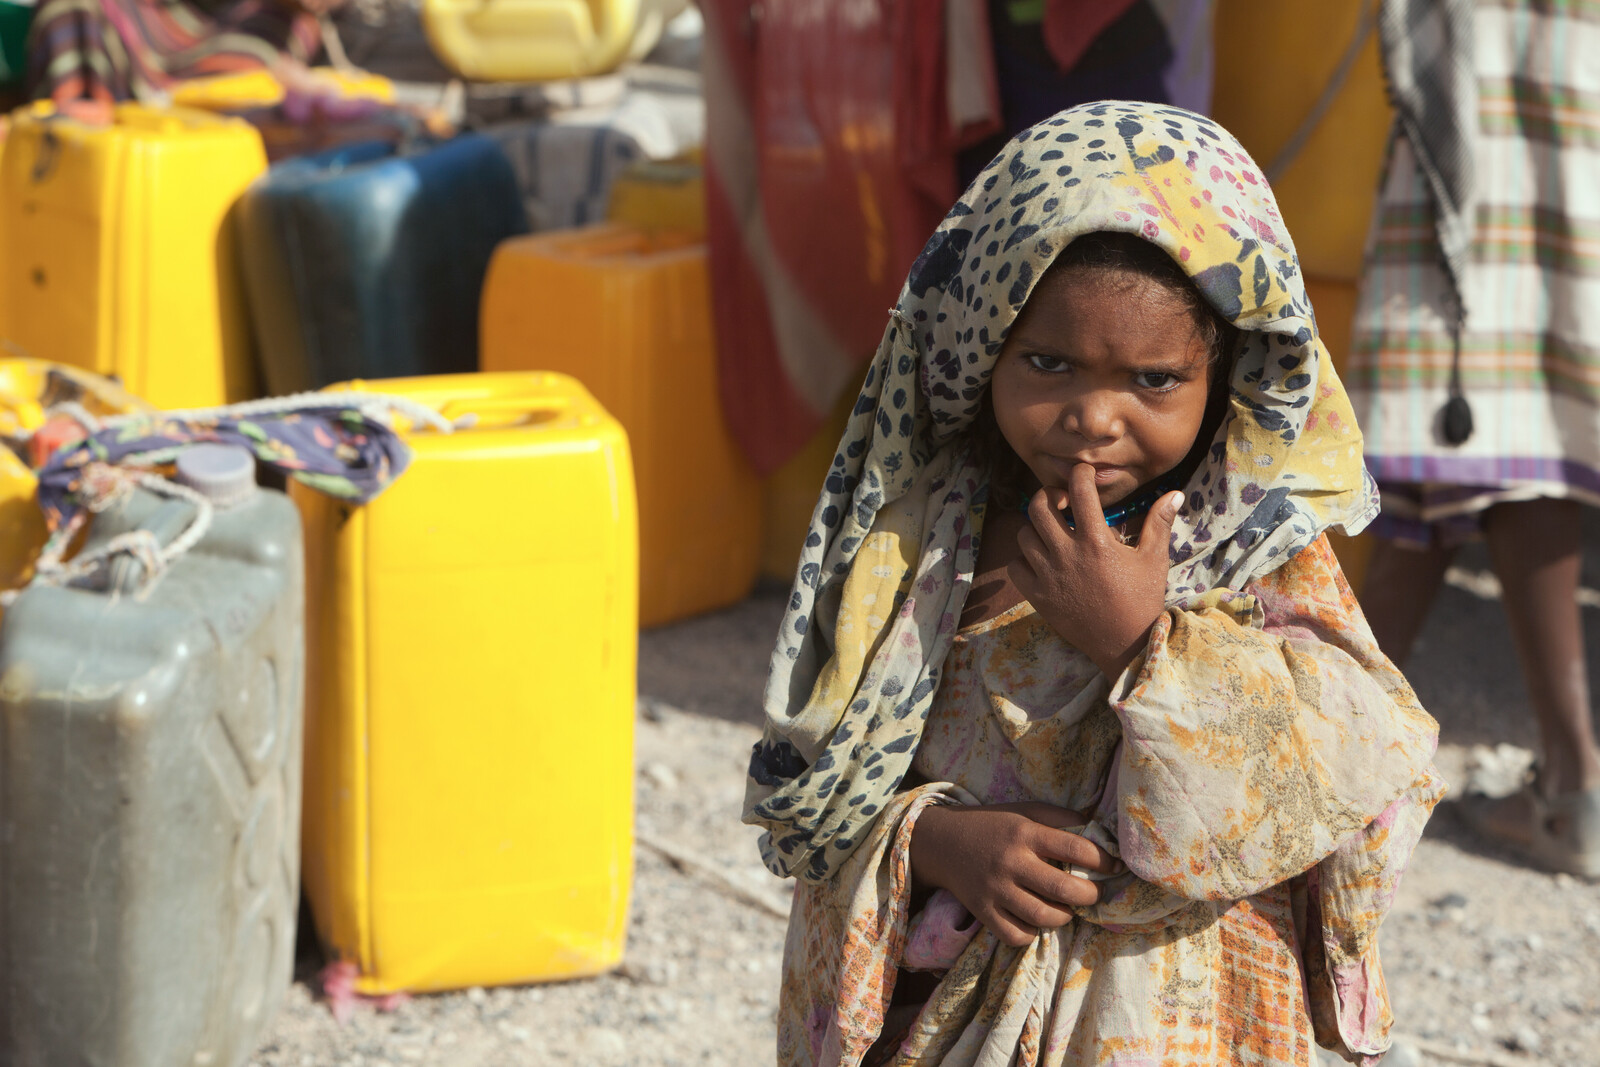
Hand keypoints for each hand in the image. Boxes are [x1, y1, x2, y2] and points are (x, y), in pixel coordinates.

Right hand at [908, 802, 1116, 947]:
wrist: (941, 842)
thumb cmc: (992, 825)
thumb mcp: (1023, 811)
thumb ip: (1058, 817)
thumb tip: (1097, 829)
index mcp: (1025, 833)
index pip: (1075, 848)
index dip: (1103, 860)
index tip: (1113, 866)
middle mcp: (1011, 862)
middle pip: (1064, 888)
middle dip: (1089, 895)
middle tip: (1093, 893)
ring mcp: (995, 889)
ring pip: (1043, 917)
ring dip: (1064, 916)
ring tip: (1066, 908)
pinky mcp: (982, 911)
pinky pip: (1016, 935)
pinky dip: (1033, 933)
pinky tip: (1036, 920)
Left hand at [1008, 463, 1180, 679]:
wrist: (1125, 644)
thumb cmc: (1142, 599)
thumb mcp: (1153, 559)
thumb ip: (1158, 523)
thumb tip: (1174, 493)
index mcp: (1096, 541)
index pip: (1080, 490)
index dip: (1080, 474)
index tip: (1084, 475)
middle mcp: (1067, 554)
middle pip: (1038, 507)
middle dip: (1048, 495)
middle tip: (1061, 501)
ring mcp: (1048, 575)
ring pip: (1024, 535)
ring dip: (1035, 527)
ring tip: (1052, 532)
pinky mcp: (1038, 596)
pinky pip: (1015, 567)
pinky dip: (1023, 559)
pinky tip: (1040, 561)